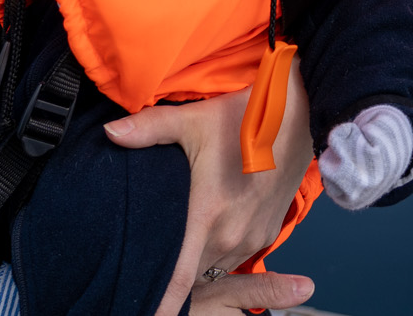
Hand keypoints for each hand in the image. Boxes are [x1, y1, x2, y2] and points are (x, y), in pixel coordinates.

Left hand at [105, 59, 315, 315]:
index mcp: (207, 215)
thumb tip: (110, 131)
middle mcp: (230, 236)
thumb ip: (148, 129)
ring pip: (213, 268)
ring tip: (177, 250)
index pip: (177, 280)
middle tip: (149, 264)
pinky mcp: (267, 233)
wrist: (302, 115)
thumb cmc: (247, 116)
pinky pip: (236, 258)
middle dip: (172, 274)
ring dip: (196, 264)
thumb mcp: (193, 119)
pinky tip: (207, 236)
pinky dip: (218, 254)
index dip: (158, 303)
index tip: (136, 308)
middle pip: (191, 276)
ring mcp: (251, 237)